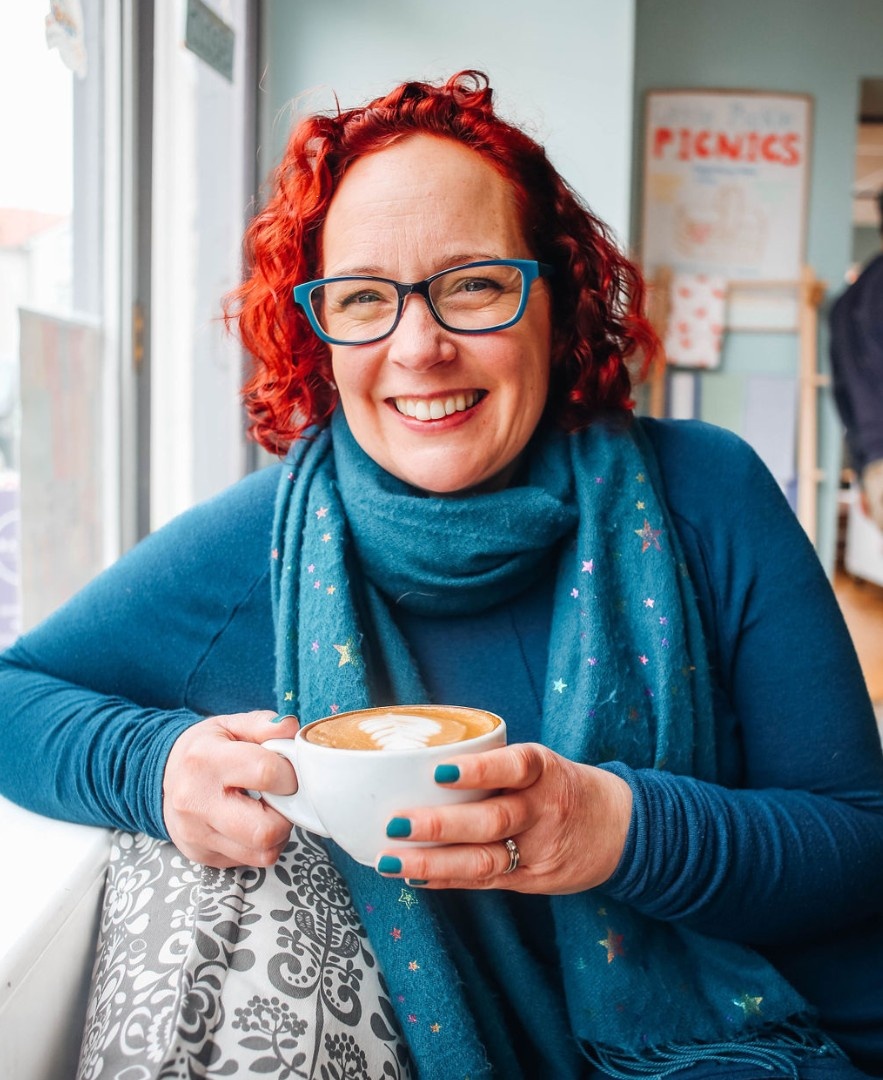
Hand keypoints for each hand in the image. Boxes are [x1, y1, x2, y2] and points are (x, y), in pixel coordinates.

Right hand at [163, 711, 299, 867]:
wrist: (163, 775)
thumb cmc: (204, 749)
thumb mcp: (230, 725)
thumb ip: (263, 725)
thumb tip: (291, 729)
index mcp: (206, 760)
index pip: (266, 772)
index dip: (290, 773)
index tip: (288, 770)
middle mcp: (196, 802)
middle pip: (264, 829)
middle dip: (287, 813)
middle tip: (282, 797)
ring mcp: (197, 834)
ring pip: (262, 852)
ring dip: (278, 833)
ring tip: (269, 810)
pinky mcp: (203, 856)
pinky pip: (251, 861)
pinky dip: (263, 845)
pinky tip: (254, 823)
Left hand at [375, 742, 632, 893]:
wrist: (620, 828)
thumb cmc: (561, 786)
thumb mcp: (541, 764)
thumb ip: (495, 766)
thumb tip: (421, 763)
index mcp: (545, 771)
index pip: (514, 766)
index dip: (477, 770)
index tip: (439, 771)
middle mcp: (543, 810)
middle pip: (492, 820)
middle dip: (441, 825)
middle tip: (397, 822)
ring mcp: (539, 850)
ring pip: (485, 860)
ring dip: (434, 862)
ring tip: (392, 860)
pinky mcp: (533, 881)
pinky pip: (485, 882)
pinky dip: (447, 881)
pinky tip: (415, 878)